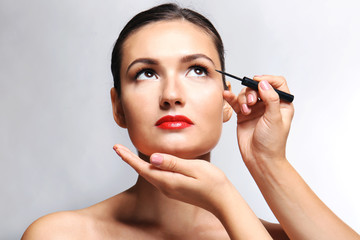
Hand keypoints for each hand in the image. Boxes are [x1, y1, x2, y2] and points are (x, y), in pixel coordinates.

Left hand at [113, 144, 231, 213]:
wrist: (223, 201)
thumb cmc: (213, 183)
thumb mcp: (193, 168)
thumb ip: (173, 163)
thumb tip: (152, 159)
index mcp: (168, 181)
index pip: (143, 168)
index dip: (128, 157)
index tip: (116, 148)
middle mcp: (166, 187)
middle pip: (143, 171)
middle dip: (129, 159)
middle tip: (118, 148)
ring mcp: (171, 189)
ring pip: (150, 174)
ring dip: (138, 164)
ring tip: (128, 155)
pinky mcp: (176, 189)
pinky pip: (158, 177)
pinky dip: (150, 168)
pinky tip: (150, 163)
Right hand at [223, 75, 293, 163]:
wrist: (259, 158)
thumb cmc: (272, 143)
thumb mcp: (274, 119)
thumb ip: (271, 99)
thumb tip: (264, 83)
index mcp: (282, 104)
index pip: (277, 83)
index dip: (268, 79)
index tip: (258, 82)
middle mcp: (268, 104)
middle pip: (258, 86)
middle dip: (252, 91)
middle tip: (251, 103)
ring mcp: (255, 109)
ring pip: (247, 93)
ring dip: (244, 99)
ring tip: (245, 111)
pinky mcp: (243, 114)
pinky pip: (236, 102)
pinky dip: (231, 98)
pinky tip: (227, 96)